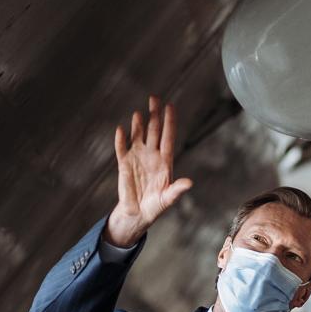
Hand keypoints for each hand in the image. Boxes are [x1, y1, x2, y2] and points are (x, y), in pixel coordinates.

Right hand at [105, 96, 192, 246]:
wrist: (138, 213)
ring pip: (138, 136)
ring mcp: (137, 157)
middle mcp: (152, 155)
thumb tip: (189, 182)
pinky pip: (121, 149)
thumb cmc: (156, 206)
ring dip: (138, 124)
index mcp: (165, 161)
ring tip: (139, 112)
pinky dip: (120, 140)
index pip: (168, 137)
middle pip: (154, 130)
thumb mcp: (168, 199)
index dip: (169, 122)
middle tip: (154, 98)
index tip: (170, 106)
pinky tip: (120, 130)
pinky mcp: (124, 164)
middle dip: (154, 115)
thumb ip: (177, 189)